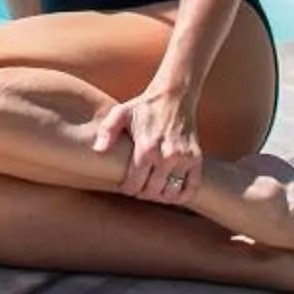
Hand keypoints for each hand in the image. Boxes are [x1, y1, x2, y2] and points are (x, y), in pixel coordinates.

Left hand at [91, 83, 205, 205]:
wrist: (174, 96)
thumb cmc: (144, 107)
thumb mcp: (121, 113)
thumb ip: (108, 131)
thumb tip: (98, 150)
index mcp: (146, 148)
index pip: (135, 183)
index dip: (127, 189)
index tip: (125, 186)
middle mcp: (166, 156)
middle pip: (152, 191)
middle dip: (142, 193)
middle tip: (138, 188)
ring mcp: (183, 159)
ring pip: (170, 194)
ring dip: (160, 196)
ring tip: (153, 189)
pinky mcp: (195, 159)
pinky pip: (191, 188)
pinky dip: (182, 196)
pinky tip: (172, 193)